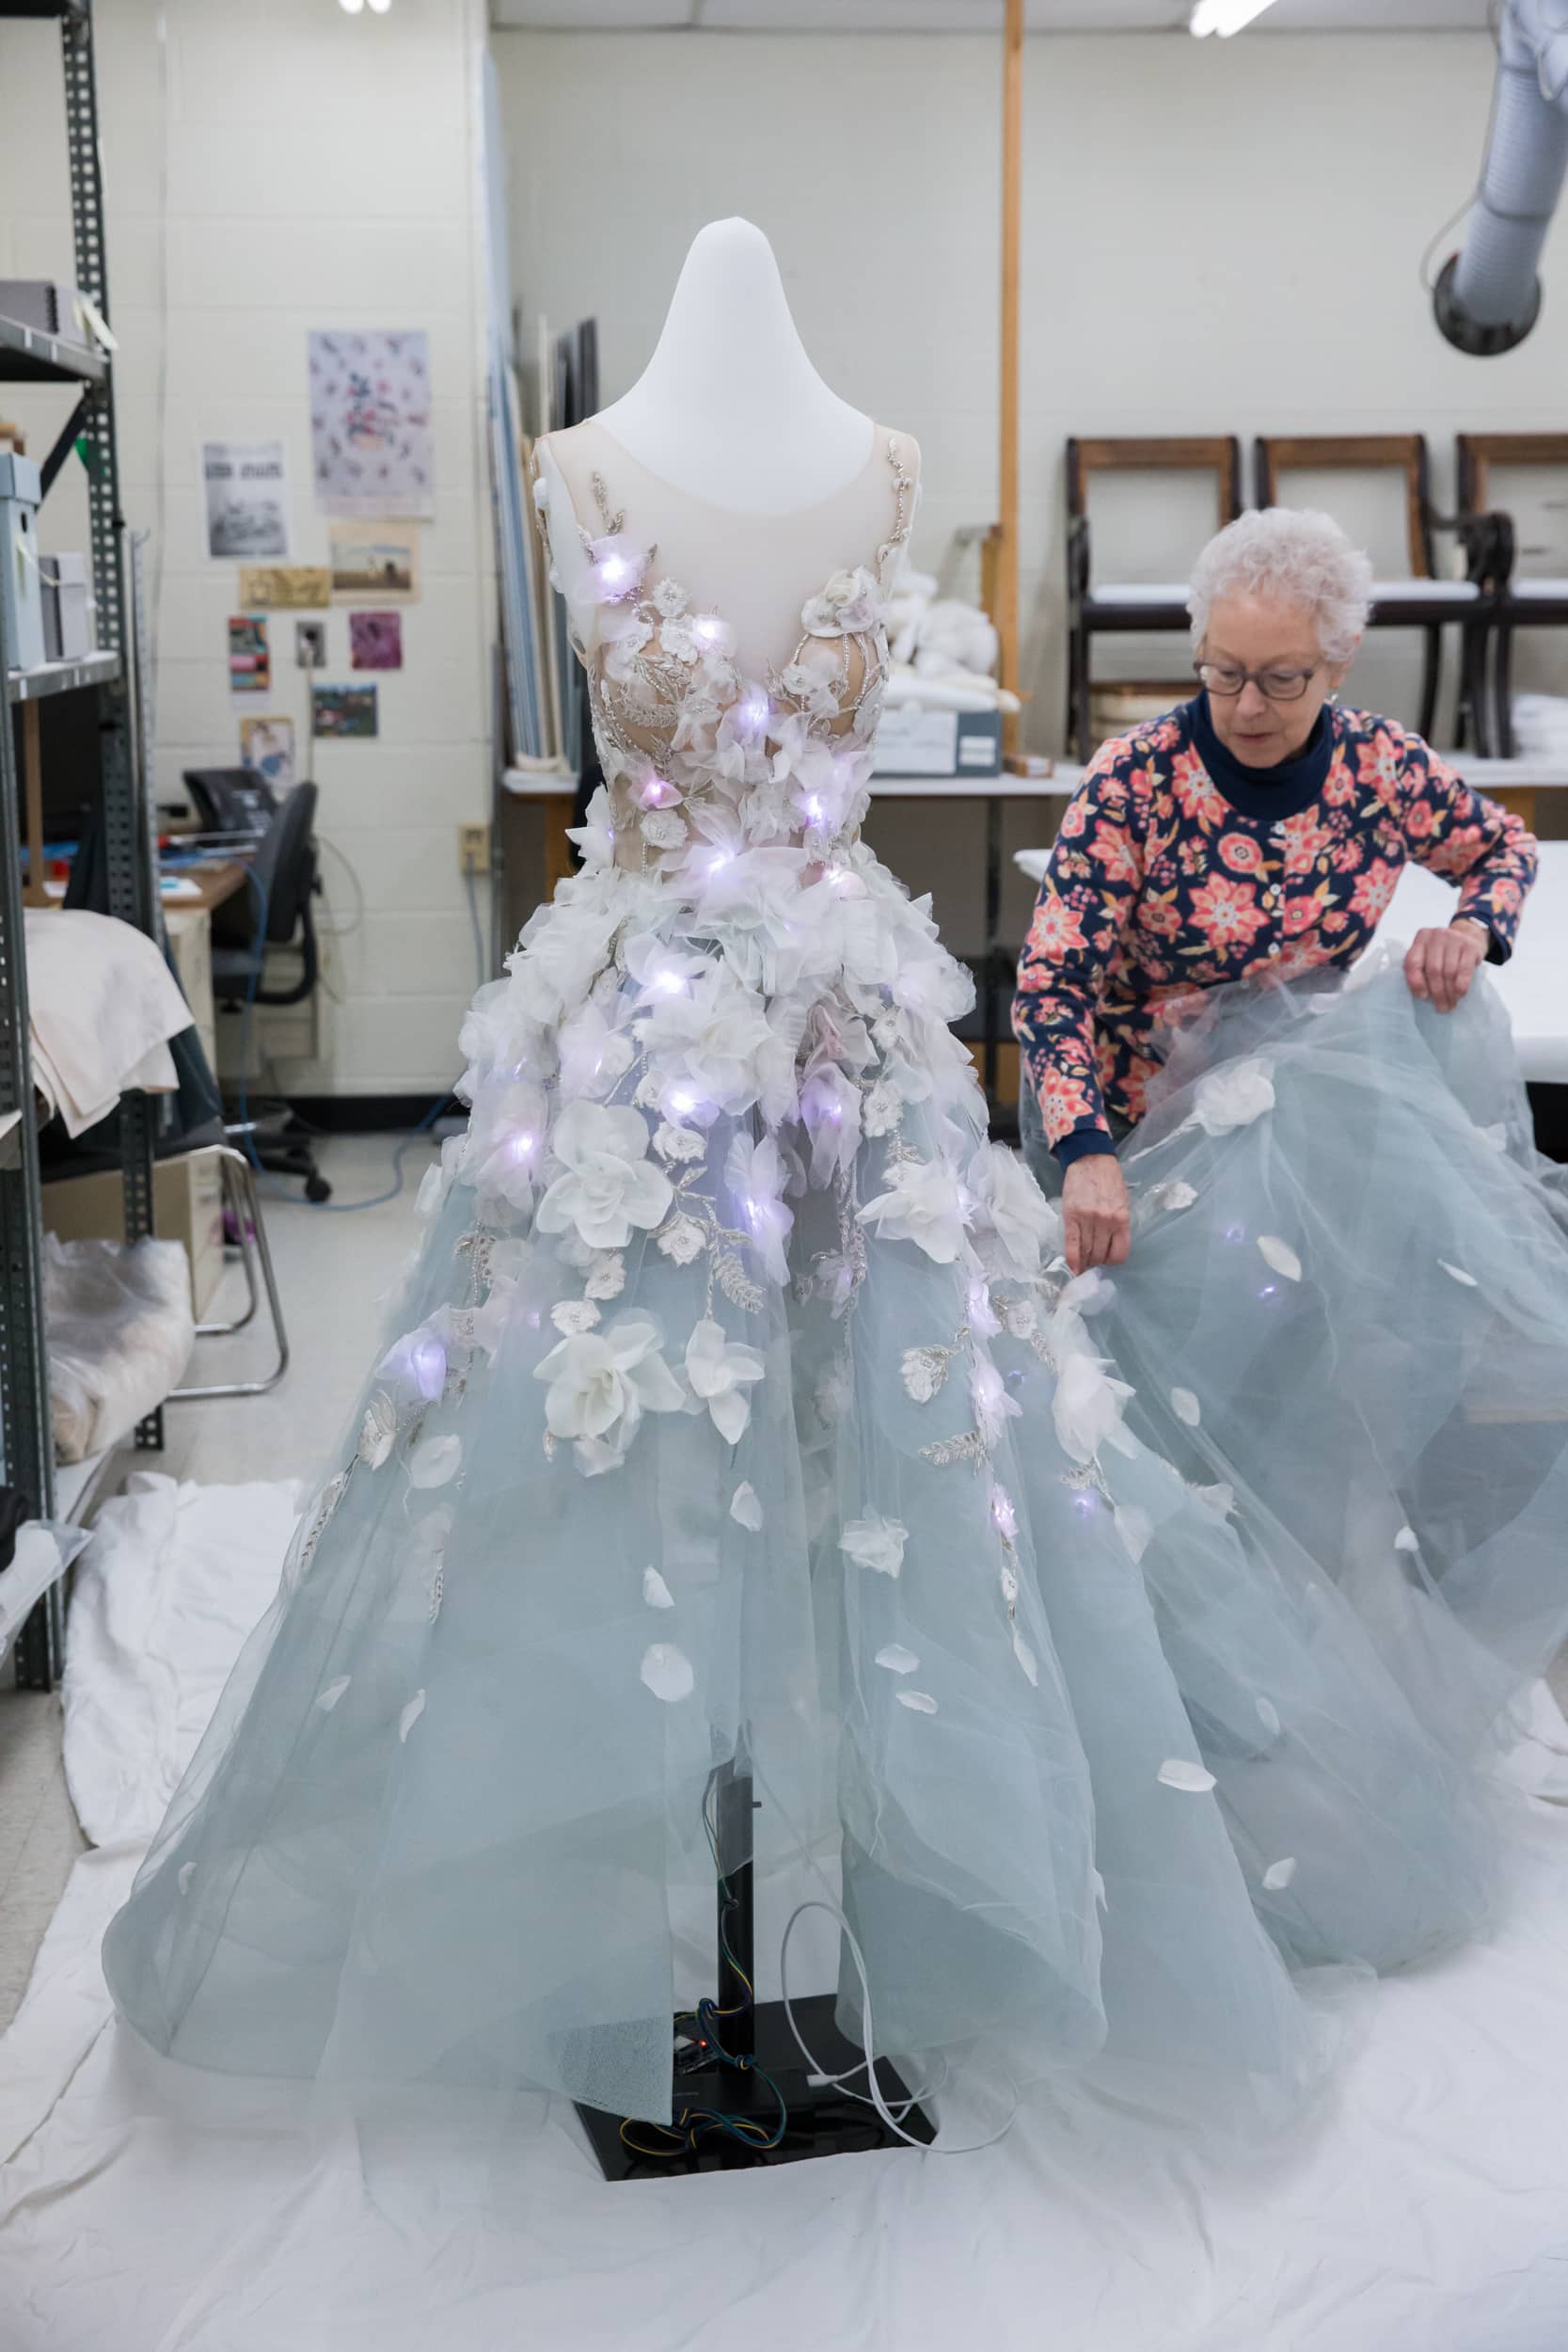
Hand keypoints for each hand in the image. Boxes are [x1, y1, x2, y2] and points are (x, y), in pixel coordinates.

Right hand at [1061, 1153, 1130, 1275]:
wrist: (1091, 1160)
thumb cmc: (1109, 1181)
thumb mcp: (1122, 1203)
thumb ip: (1118, 1225)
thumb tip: (1110, 1246)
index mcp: (1122, 1219)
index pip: (1119, 1253)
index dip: (1112, 1261)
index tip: (1107, 1261)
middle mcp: (1105, 1221)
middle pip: (1100, 1254)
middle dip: (1096, 1262)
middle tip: (1092, 1262)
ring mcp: (1087, 1219)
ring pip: (1086, 1251)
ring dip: (1084, 1261)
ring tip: (1082, 1264)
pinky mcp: (1071, 1216)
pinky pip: (1071, 1243)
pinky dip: (1072, 1258)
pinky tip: (1073, 1268)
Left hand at [1404, 921, 1486, 1013]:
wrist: (1469, 936)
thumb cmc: (1443, 953)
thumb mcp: (1428, 956)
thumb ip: (1419, 970)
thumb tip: (1421, 995)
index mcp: (1421, 938)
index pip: (1412, 962)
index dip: (1416, 982)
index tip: (1422, 997)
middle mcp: (1436, 935)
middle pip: (1433, 970)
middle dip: (1437, 993)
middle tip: (1441, 1008)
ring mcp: (1454, 938)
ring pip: (1449, 972)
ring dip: (1450, 993)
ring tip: (1450, 1005)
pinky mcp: (1470, 946)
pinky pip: (1464, 970)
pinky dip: (1461, 986)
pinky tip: (1460, 995)